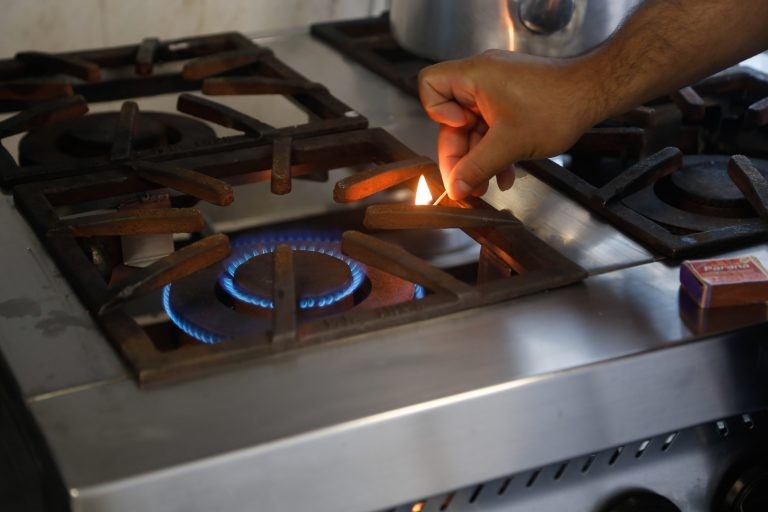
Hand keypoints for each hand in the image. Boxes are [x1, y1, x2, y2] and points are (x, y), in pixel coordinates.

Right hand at [418, 50, 601, 199]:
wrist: (594, 94)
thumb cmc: (558, 105)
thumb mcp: (509, 145)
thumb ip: (476, 168)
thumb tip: (455, 187)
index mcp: (475, 76)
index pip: (430, 85)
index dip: (436, 114)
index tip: (459, 132)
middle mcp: (482, 79)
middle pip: (452, 118)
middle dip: (461, 154)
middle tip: (466, 184)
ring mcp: (498, 89)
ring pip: (474, 128)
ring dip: (479, 159)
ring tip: (487, 186)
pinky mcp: (511, 100)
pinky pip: (491, 127)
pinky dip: (495, 150)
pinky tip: (505, 173)